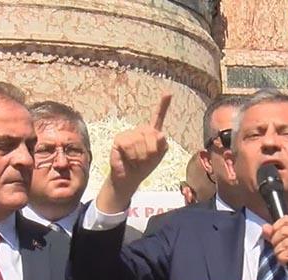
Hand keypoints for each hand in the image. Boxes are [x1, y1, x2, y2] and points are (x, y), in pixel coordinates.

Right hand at [100, 94, 171, 212]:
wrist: (129, 178)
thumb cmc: (144, 166)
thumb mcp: (158, 156)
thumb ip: (161, 145)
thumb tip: (160, 134)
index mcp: (153, 133)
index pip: (158, 116)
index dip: (163, 105)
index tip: (168, 93)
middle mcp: (141, 130)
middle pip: (152, 134)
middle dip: (150, 151)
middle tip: (144, 159)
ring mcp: (130, 133)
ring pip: (140, 141)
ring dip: (140, 155)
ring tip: (136, 160)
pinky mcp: (119, 138)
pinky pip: (129, 144)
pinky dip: (131, 155)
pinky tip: (128, 158)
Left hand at [262, 216, 287, 279]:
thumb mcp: (284, 247)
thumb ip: (274, 236)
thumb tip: (265, 227)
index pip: (287, 219)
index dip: (276, 226)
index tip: (273, 238)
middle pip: (284, 230)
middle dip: (275, 242)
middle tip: (277, 251)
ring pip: (285, 243)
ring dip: (279, 252)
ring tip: (282, 258)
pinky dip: (283, 258)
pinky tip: (285, 262)